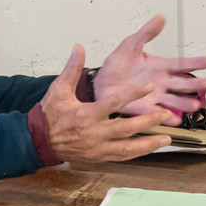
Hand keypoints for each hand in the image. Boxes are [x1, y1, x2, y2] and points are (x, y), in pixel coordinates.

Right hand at [41, 45, 172, 162]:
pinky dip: (138, 153)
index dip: (133, 94)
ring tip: (166, 138)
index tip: (148, 86)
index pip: (114, 103)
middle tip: (165, 114)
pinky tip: (150, 148)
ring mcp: (97, 148)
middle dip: (148, 121)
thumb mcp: (59, 89)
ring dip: (148, 144)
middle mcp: (94, 133)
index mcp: (86, 115)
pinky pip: (122, 157)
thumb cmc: (50, 115)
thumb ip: (72, 69)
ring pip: (128, 148)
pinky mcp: (99, 157)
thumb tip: (79, 48)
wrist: (39, 141)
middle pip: (126, 128)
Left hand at [93, 14, 205, 123]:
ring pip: (173, 100)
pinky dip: (165, 117)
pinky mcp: (142, 108)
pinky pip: (155, 113)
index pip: (181, 64)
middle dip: (195, 84)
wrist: (100, 82)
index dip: (197, 62)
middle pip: (182, 84)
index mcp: (159, 67)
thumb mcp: (130, 44)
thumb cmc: (116, 66)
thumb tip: (160, 17)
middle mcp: (160, 83)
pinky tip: (175, 119)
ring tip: (195, 106)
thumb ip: (147, 33)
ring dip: (184, 104)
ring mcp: (153, 96)